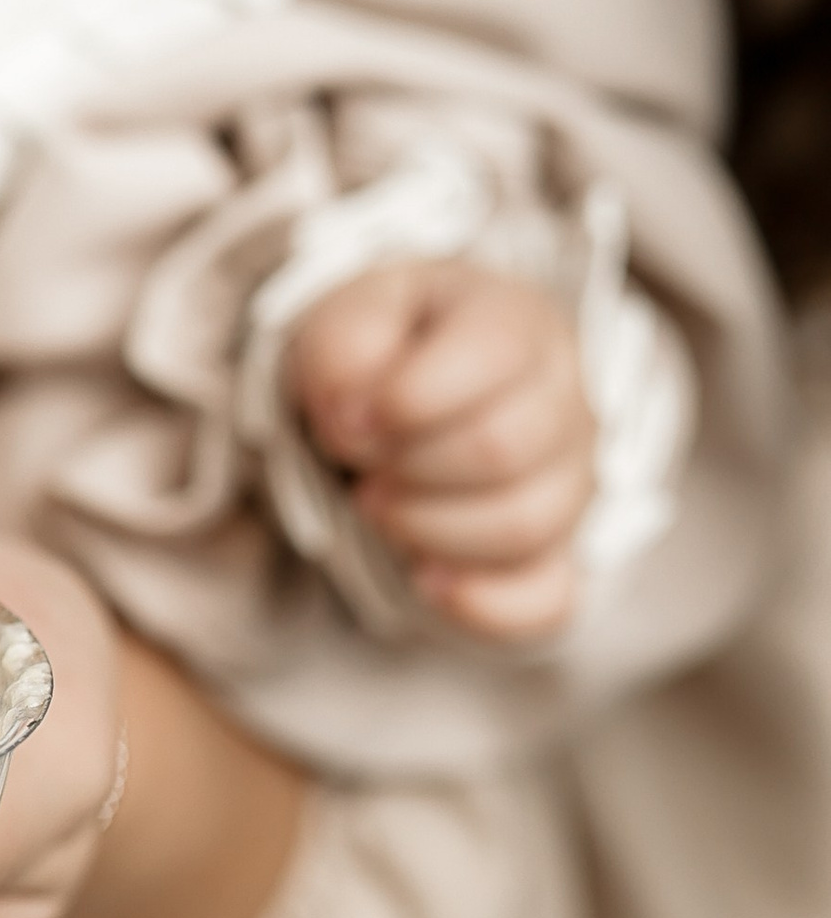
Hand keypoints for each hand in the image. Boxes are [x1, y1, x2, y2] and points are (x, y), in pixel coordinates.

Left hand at [286, 260, 594, 641]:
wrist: (406, 389)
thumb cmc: (386, 347)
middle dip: (408, 469)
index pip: (494, 357)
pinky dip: (482, 603)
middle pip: (504, 449)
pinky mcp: (559, 554)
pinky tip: (426, 580)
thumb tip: (354, 418)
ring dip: (427, 530)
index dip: (404, 399)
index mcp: (519, 325)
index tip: (349, 420)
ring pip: (524, 527)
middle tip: (362, 469)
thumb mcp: (349, 314)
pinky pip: (550, 599)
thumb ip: (345, 345)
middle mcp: (564, 401)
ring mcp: (572, 483)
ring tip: (381, 506)